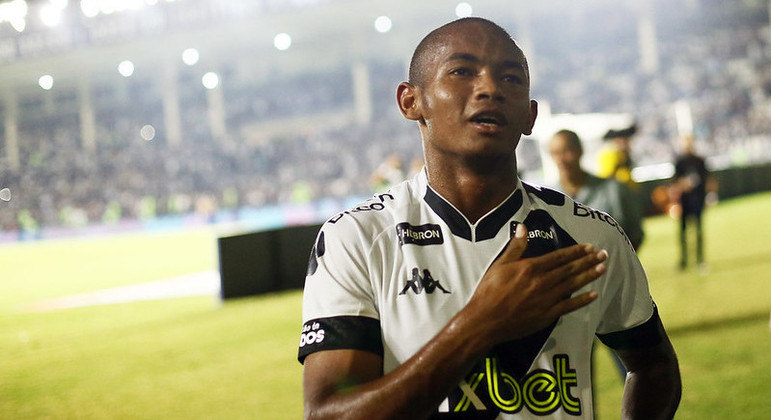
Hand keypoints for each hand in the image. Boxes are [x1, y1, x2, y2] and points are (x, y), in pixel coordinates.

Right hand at [465, 223, 606, 343]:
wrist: (485, 320)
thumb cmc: (489, 291)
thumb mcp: (499, 265)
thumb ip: (515, 247)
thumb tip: (523, 227)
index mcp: (530, 268)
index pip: (558, 257)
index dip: (575, 251)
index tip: (589, 246)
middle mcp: (542, 282)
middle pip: (569, 269)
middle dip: (588, 261)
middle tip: (603, 254)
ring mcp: (546, 299)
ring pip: (572, 285)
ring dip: (589, 276)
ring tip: (602, 268)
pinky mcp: (547, 315)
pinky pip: (569, 306)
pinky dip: (582, 300)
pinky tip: (593, 294)